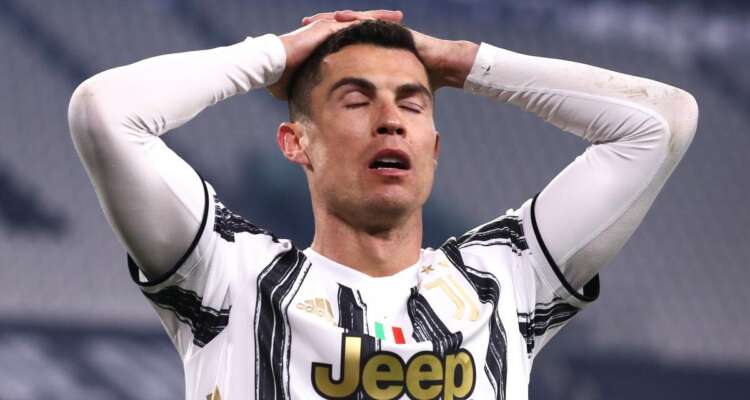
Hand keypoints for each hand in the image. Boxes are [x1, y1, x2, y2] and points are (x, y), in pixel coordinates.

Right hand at [267, 10, 402, 99]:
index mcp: (324, 43)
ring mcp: (325, 28)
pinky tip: (382, 23)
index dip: (369, 36)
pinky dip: (366, 23)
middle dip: (379, 21)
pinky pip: (349, 24)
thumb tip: (318, 109)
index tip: (387, 39)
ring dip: (377, 17)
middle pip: (359, 23)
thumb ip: (314, 90)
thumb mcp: (304, 85)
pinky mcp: (323, 28)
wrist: (268, 68)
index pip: (352, 36)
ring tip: (397, 17)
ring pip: (358, 19)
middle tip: (399, 19)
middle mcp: (326, 31)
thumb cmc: (280, 79)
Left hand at [302, 10, 478, 89]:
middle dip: (321, 27)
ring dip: (331, 19)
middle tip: (301, 28)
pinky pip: (369, 21)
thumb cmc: (423, 80)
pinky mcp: (391, 26)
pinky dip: (354, 19)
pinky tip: (339, 18)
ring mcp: (382, 30)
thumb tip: (369, 126)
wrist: (444, 66)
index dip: (323, 44)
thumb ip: (380, 103)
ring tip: (314, 21)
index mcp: (370, 50)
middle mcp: (374, 36)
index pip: (342, 43)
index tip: (304, 47)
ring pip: (352, 20)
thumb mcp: (393, 92)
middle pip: (342, 28)